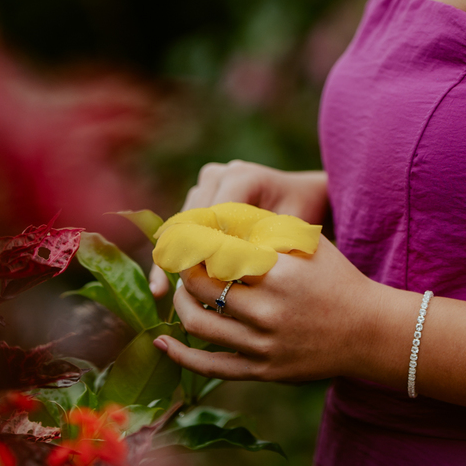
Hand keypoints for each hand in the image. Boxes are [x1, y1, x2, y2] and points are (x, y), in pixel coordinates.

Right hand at [148, 161, 327, 298]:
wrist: (304, 195)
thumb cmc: (302, 213)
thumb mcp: (288, 229)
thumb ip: (262, 245)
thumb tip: (231, 273)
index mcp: (242, 176)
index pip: (214, 217)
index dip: (205, 251)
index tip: (200, 283)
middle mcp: (218, 175)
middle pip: (191, 220)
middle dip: (181, 255)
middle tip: (169, 290)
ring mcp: (206, 185)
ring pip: (181, 225)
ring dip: (172, 258)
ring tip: (161, 291)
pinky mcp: (199, 199)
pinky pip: (183, 228)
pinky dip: (174, 256)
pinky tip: (161, 286)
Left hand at [153, 235, 391, 384]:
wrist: (369, 331)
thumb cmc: (337, 280)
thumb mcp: (308, 245)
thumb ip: (266, 231)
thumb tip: (219, 217)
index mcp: (280, 272)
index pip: (220, 251)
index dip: (197, 241)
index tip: (187, 234)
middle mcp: (269, 309)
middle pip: (203, 285)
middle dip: (186, 268)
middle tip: (183, 259)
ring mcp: (264, 344)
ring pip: (199, 323)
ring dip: (181, 303)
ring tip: (182, 290)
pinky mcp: (263, 370)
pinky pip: (211, 367)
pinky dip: (182, 356)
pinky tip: (165, 341)